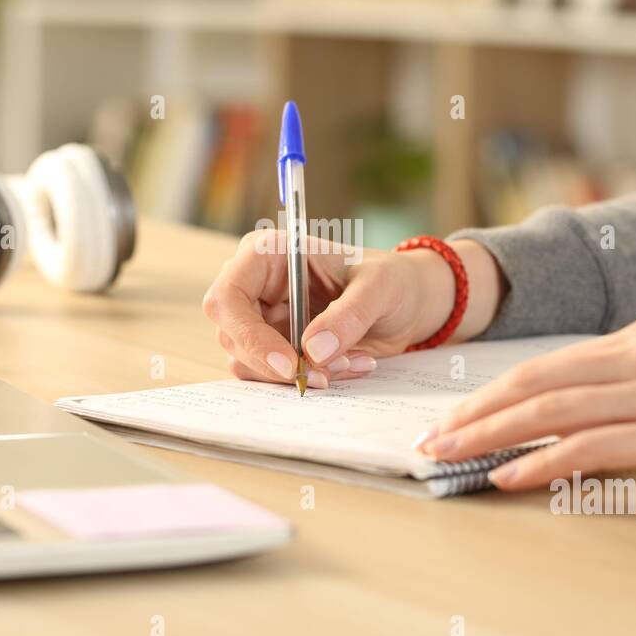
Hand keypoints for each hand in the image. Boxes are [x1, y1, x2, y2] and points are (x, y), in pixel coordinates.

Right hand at [202, 228, 501, 386]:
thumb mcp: (380, 287)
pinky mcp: (275, 348)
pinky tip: (349, 365)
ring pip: (250, 363)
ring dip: (300, 375)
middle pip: (232, 336)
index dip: (249, 335)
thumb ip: (348, 315)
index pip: (228, 297)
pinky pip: (274, 378)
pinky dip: (310, 380)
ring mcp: (261, 320)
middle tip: (328, 376)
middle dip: (278, 364)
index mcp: (266, 255)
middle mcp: (255, 287)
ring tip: (352, 361)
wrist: (408, 301)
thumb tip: (312, 351)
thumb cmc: (392, 278)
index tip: (288, 364)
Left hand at [416, 320, 635, 489]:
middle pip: (535, 384)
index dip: (493, 391)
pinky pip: (593, 448)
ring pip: (552, 411)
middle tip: (431, 437)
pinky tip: (510, 476)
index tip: (456, 413)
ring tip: (450, 456)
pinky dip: (543, 461)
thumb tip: (587, 411)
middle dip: (475, 412)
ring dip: (491, 435)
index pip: (545, 365)